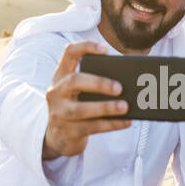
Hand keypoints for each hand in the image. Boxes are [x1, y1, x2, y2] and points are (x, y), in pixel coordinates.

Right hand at [41, 41, 130, 159]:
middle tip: (119, 87)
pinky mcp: (68, 131)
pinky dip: (111, 124)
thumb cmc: (76, 108)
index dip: (85, 47)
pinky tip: (126, 121)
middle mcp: (57, 92)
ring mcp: (59, 113)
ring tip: (125, 106)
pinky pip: (91, 127)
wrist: (58, 138)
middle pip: (74, 81)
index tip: (104, 49)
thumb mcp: (77, 92)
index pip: (69, 54)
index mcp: (61, 76)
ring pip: (81, 109)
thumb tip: (127, 81)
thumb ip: (93, 83)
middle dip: (98, 83)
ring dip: (105, 107)